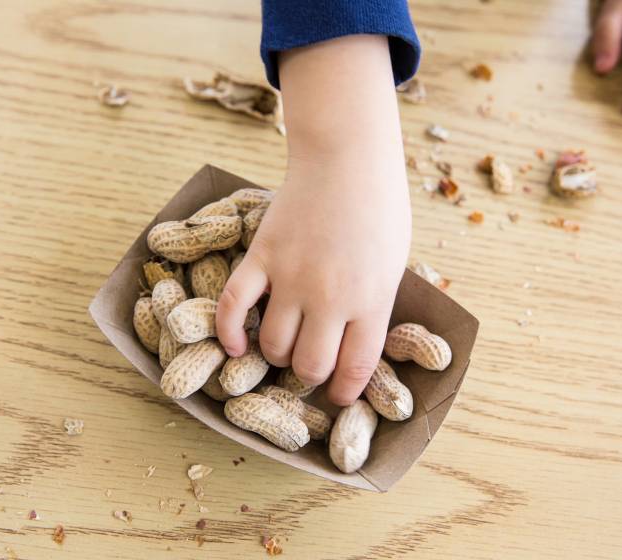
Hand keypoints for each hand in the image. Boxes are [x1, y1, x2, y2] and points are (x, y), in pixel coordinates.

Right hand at [215, 35, 410, 404]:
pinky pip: (232, 306)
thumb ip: (374, 307)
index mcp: (371, 299)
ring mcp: (292, 275)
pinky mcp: (261, 256)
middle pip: (309, 365)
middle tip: (308, 366)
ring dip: (275, 355)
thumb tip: (357, 349)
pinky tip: (233, 345)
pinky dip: (228, 332)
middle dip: (308, 375)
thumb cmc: (379, 209)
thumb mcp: (394, 264)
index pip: (355, 368)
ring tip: (281, 345)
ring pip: (272, 344)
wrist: (347, 158)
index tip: (336, 396)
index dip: (343, 392)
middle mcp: (331, 296)